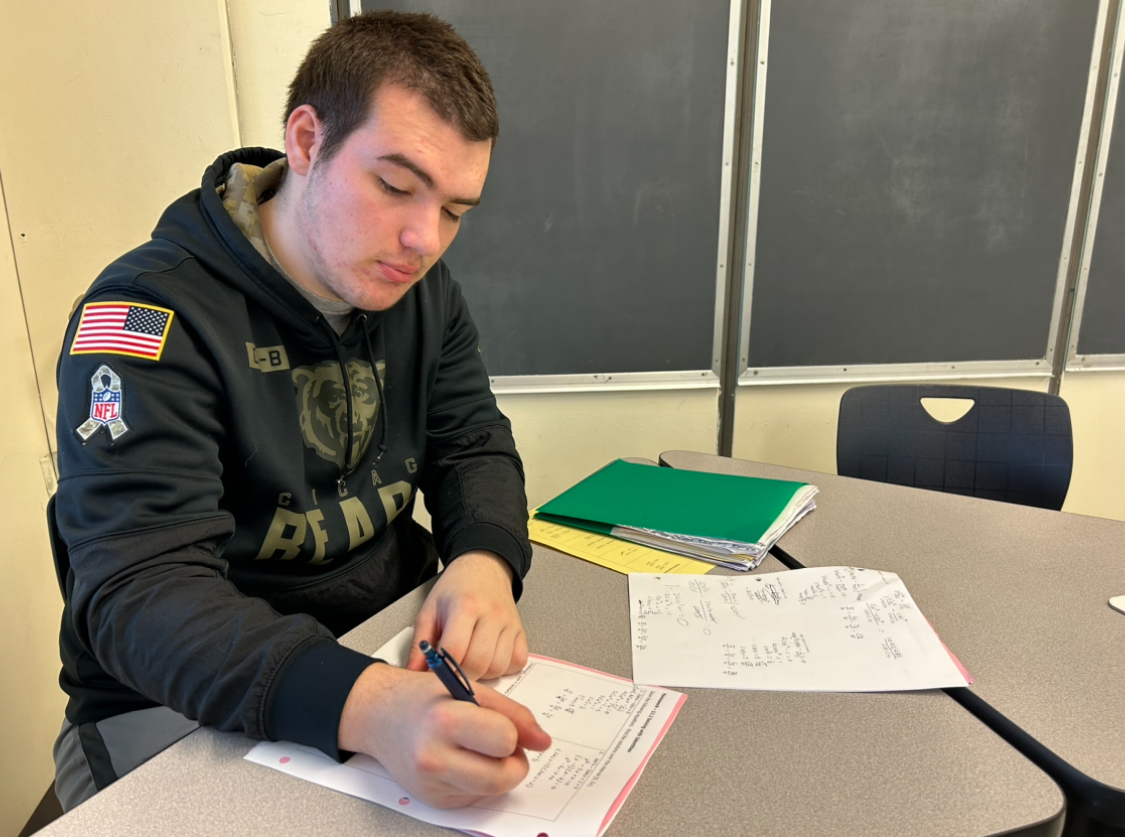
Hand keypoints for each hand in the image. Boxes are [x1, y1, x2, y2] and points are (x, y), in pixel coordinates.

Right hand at [338, 663, 551, 807]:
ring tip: (482, 749)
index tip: (502, 724)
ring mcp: (432, 785)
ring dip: (500, 773)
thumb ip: (512, 714)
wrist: (380, 717)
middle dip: (514, 761)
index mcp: (445, 721)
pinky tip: (463, 760)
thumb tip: (543, 742)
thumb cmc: (424, 698)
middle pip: (502, 777)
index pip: (504, 740)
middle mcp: (434, 758)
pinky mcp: (434, 802)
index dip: (512, 733)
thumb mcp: (470, 688)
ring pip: (492, 791)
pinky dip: (481, 781)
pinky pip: (476, 798)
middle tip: (503, 744)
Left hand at [406, 550, 527, 680]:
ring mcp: (509, 623)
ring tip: (469, 662)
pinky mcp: (521, 630)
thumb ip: (420, 644)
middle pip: (478, 663)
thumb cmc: (455, 590)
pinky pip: (517, 662)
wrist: (483, 569)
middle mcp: (491, 615)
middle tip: (452, 670)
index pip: (455, 651)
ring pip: (498, 667)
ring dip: (482, 674)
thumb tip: (414, 673)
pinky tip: (490, 660)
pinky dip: (504, 669)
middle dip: (461, 675)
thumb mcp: (429, 610)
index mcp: (465, 607)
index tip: (436, 673)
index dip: (443, 669)